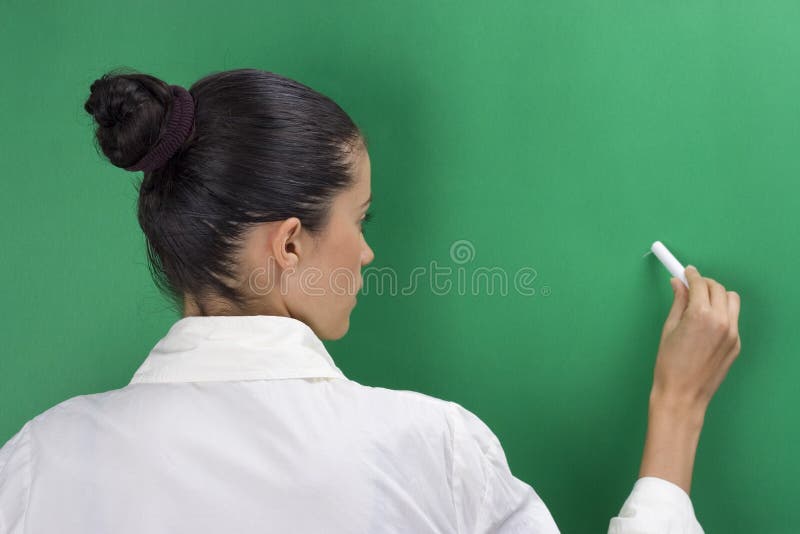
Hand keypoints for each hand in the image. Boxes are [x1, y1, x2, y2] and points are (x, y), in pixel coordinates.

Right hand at [651, 265, 741, 412]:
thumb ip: (678, 302)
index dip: (691, 275)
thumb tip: (678, 284)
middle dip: (704, 284)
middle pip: (717, 288)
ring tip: (701, 304)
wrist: (682, 394)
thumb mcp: (668, 328)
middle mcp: (721, 321)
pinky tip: (706, 324)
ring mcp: (732, 333)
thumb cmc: (669, 365)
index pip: (700, 283)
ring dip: (717, 296)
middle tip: (690, 287)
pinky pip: (733, 319)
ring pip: (731, 300)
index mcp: (700, 315)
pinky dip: (722, 314)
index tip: (685, 272)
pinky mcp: (736, 344)